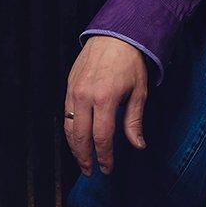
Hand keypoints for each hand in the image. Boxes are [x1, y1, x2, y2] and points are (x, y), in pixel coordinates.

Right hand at [64, 35, 149, 175]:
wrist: (115, 35)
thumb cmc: (130, 62)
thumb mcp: (139, 91)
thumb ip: (134, 120)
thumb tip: (138, 145)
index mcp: (105, 99)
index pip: (102, 137)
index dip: (104, 156)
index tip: (107, 168)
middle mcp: (85, 97)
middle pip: (81, 137)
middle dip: (85, 157)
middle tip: (91, 171)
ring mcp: (73, 92)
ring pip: (69, 128)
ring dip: (74, 148)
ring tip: (82, 160)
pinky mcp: (68, 87)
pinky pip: (65, 115)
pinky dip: (70, 131)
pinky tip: (77, 139)